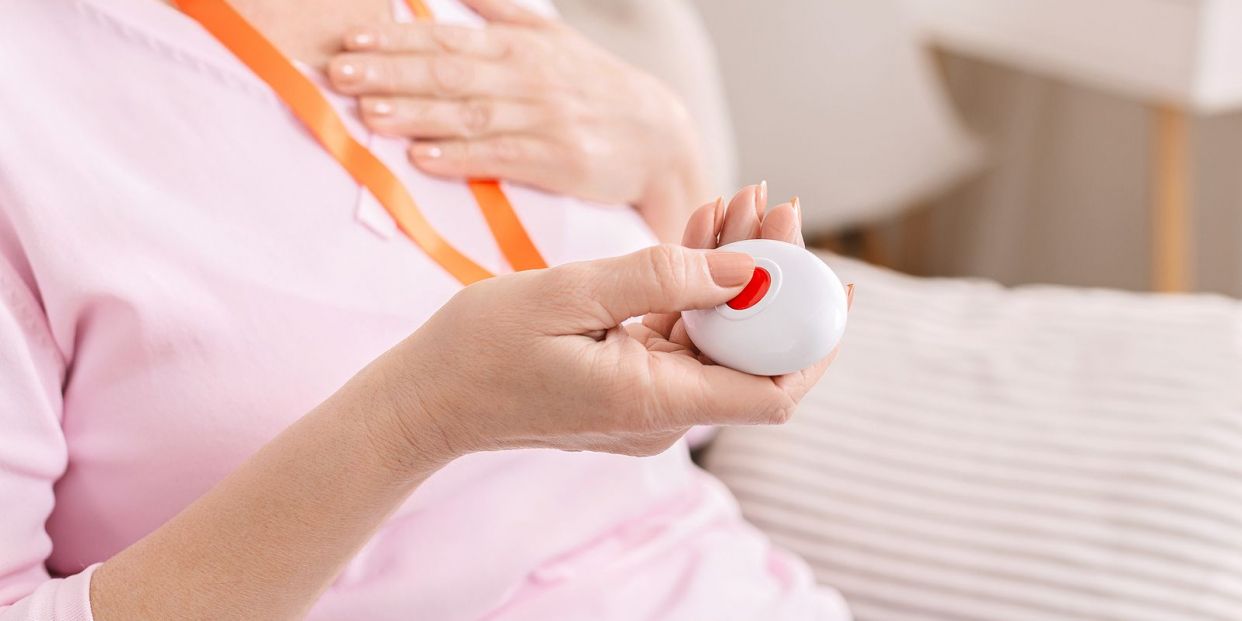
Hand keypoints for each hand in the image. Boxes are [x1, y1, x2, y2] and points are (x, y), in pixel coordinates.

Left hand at [327, 0, 709, 241]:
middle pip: (450, 73)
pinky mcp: (559, 161)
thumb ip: (500, 11)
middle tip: (339, 74)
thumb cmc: (593, 87)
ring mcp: (544, 119)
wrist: (660, 136)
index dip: (396, 40)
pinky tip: (424, 158)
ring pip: (470, 114)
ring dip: (417, 114)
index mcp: (519, 45)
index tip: (350, 41)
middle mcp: (528, 77)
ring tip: (369, 116)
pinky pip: (502, 157)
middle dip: (391, 73)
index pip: (447, 39)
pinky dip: (461, 157)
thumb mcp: (552, 38)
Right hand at [373, 186, 848, 462]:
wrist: (428, 398)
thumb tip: (748, 271)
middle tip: (774, 202)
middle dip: (774, 279)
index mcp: (655, 402)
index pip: (772, 392)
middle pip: (750, 353)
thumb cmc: (482, 348)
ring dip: (733, 273)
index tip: (833, 282)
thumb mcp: (569, 294)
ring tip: (739, 200)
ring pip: (717, 337)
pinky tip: (701, 230)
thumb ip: (662, 279)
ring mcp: (647, 400)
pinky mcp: (629, 383)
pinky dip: (694, 287)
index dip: (814, 340)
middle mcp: (662, 412)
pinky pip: (680, 335)